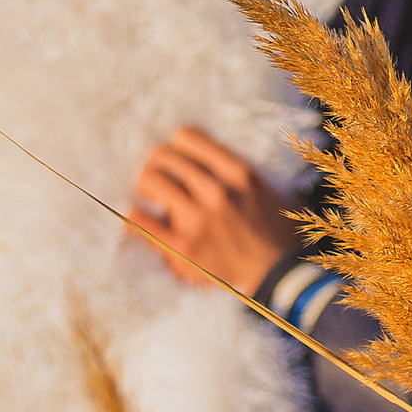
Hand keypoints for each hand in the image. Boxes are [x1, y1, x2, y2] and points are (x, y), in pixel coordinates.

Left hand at [130, 126, 300, 290]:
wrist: (277, 275)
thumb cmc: (275, 232)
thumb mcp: (265, 189)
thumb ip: (236, 172)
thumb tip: (204, 157)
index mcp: (238, 173)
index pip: (187, 136)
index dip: (176, 146)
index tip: (177, 160)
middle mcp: (217, 191)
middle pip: (162, 156)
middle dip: (157, 166)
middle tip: (160, 181)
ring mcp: (198, 219)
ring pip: (149, 180)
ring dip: (145, 187)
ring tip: (152, 199)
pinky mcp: (182, 246)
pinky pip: (139, 219)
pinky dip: (134, 216)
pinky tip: (140, 219)